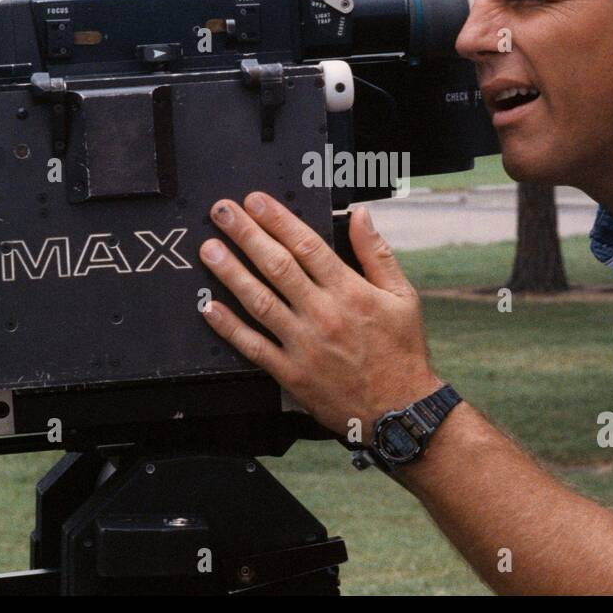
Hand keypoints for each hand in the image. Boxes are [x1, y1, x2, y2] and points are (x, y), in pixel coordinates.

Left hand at [197, 192, 441, 439]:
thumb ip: (377, 253)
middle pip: (276, 266)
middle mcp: (323, 314)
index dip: (277, 220)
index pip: (306, 245)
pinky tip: (209, 307)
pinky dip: (228, 327)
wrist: (400, 411)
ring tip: (209, 249)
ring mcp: (304, 345)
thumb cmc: (402, 351)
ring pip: (259, 301)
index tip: (255, 201)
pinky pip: (253, 346)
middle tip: (221, 212)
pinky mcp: (291, 374)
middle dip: (246, 235)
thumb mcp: (403, 296)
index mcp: (350, 291)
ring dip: (230, 273)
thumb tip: (360, 214)